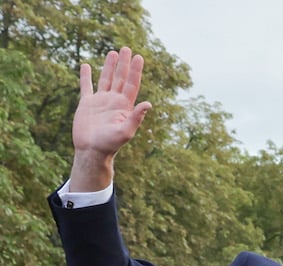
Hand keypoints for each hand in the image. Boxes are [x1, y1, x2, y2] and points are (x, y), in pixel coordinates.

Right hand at [71, 47, 152, 189]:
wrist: (92, 151)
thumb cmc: (110, 144)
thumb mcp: (126, 131)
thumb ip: (136, 117)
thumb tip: (149, 103)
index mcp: (124, 106)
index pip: (132, 84)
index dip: (136, 71)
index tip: (139, 57)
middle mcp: (114, 101)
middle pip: (120, 78)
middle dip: (124, 64)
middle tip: (127, 48)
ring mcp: (100, 101)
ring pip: (106, 79)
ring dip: (109, 66)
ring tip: (113, 53)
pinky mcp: (87, 104)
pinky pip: (86, 87)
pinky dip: (86, 76)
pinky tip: (87, 66)